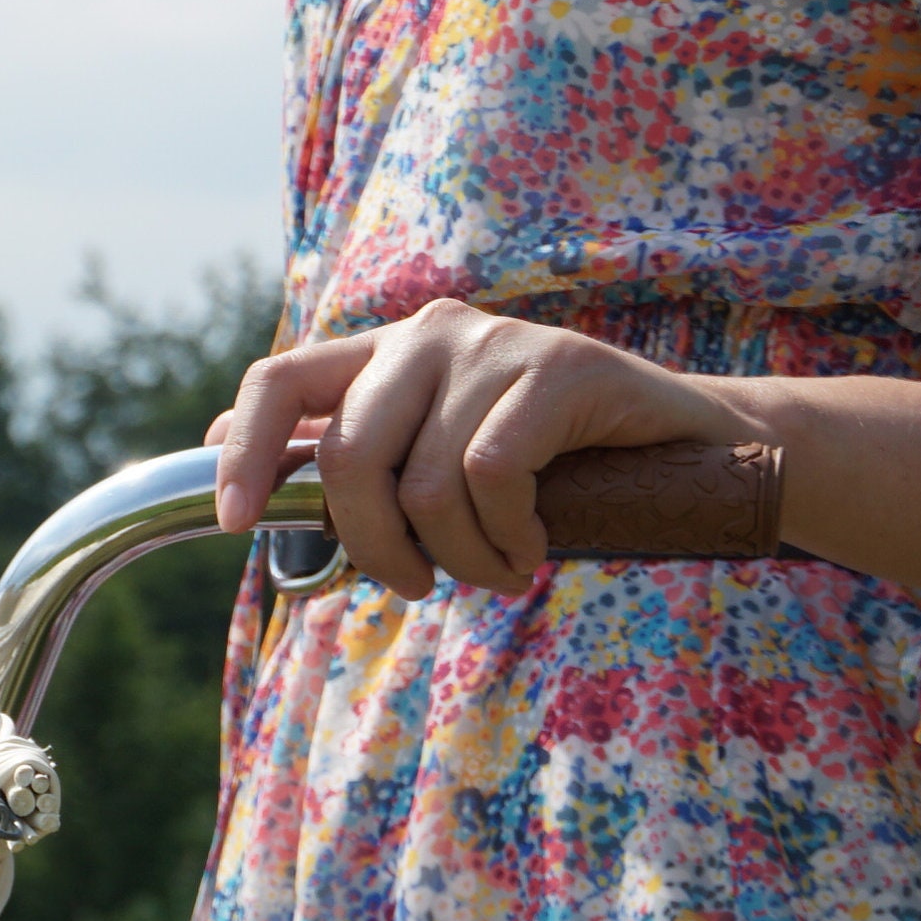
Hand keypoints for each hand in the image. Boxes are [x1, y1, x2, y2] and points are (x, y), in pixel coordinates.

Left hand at [206, 298, 772, 597]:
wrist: (686, 452)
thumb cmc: (546, 475)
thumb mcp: (434, 469)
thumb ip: (354, 468)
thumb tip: (246, 485)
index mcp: (384, 354)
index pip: (277, 381)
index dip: (243, 453)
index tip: (234, 522)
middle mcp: (429, 333)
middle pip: (347, 455)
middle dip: (375, 546)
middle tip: (418, 587)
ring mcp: (495, 342)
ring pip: (423, 483)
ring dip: (459, 558)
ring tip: (497, 571)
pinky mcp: (561, 364)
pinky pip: (490, 478)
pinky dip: (507, 536)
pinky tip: (535, 543)